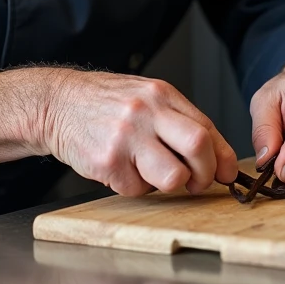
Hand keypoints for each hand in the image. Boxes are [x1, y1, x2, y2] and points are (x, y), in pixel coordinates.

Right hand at [43, 70, 237, 195]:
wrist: (57, 103)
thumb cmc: (104, 103)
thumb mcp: (145, 97)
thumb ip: (177, 120)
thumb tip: (214, 154)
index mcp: (161, 94)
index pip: (207, 128)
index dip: (223, 157)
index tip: (227, 173)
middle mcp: (146, 112)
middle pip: (198, 147)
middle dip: (206, 173)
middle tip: (197, 182)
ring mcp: (126, 137)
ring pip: (172, 178)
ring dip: (170, 184)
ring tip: (153, 173)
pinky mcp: (107, 162)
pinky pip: (137, 189)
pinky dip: (135, 186)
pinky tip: (121, 168)